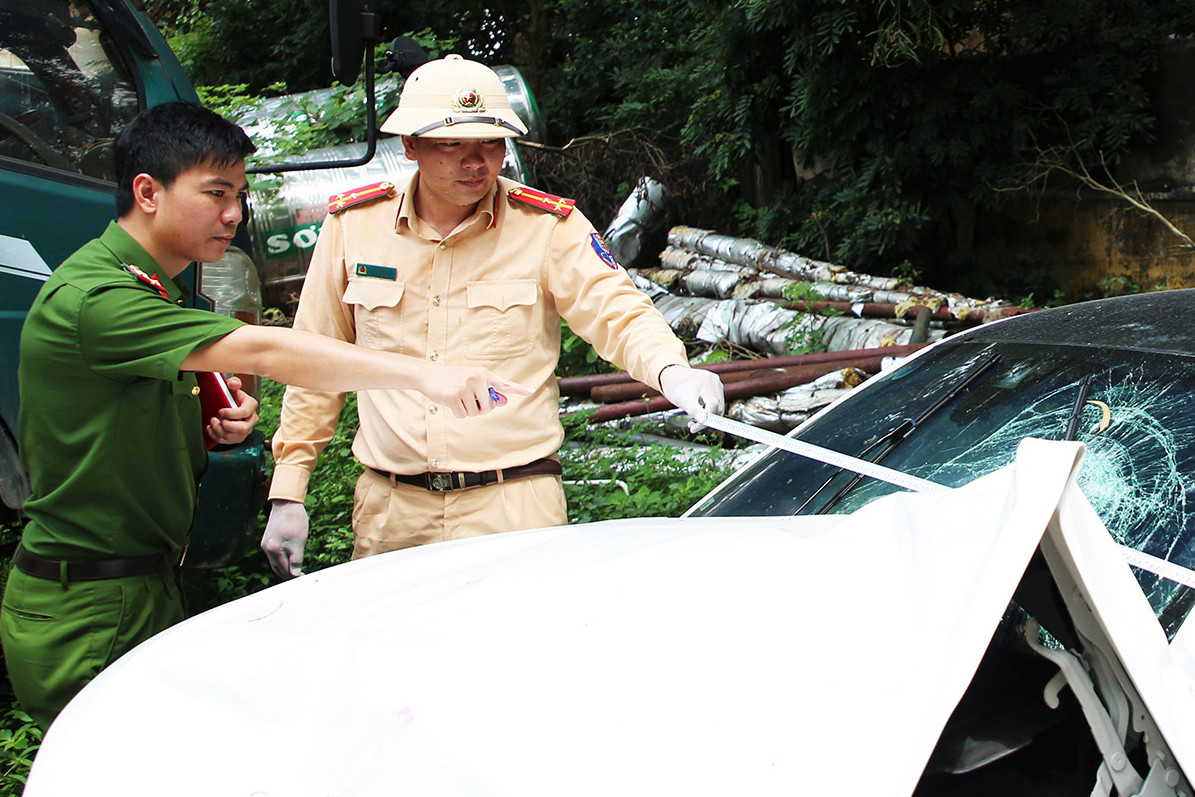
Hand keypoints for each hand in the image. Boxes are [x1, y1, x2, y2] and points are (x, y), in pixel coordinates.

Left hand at [206, 376, 258, 445]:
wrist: (233, 407)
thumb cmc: (233, 397)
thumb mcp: (234, 388)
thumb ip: (234, 383)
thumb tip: (232, 384)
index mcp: (251, 406)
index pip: (245, 412)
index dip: (232, 413)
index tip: (220, 411)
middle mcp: (251, 420)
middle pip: (243, 429)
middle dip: (227, 426)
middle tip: (216, 419)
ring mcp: (245, 430)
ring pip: (233, 436)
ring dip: (219, 431)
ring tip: (212, 422)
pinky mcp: (237, 437)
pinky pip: (227, 441)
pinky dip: (216, 436)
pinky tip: (211, 428)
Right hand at [260, 500, 308, 578]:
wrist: (286, 502)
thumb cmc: (294, 520)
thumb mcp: (299, 541)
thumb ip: (296, 559)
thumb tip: (296, 574)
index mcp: (272, 549)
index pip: (284, 570)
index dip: (295, 576)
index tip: (304, 579)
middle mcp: (266, 548)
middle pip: (277, 568)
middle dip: (289, 574)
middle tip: (301, 578)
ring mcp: (266, 544)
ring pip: (276, 562)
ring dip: (286, 567)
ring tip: (298, 571)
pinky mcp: (269, 539)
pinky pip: (276, 554)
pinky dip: (283, 559)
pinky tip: (292, 560)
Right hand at [418, 366, 533, 418]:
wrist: (429, 375)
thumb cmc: (454, 379)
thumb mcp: (473, 381)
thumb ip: (489, 391)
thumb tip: (503, 402)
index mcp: (483, 374)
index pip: (504, 383)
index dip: (518, 388)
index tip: (531, 391)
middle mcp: (476, 379)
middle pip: (488, 407)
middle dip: (479, 409)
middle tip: (468, 399)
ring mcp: (464, 387)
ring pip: (475, 413)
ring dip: (467, 410)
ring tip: (458, 397)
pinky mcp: (453, 396)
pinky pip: (462, 415)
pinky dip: (457, 413)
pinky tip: (451, 402)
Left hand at [659, 365, 724, 430]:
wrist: (672, 376)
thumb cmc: (675, 388)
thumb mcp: (682, 400)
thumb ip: (694, 410)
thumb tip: (704, 421)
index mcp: (706, 381)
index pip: (713, 405)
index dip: (705, 419)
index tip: (693, 429)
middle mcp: (714, 381)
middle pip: (718, 406)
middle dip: (706, 419)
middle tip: (692, 426)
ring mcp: (716, 383)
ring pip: (718, 405)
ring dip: (707, 416)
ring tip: (692, 420)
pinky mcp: (715, 386)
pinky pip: (716, 401)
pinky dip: (708, 410)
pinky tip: (697, 413)